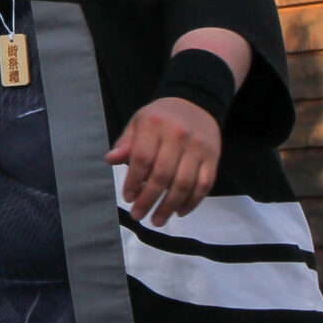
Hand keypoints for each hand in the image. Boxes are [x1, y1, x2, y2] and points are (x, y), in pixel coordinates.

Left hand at [106, 95, 220, 224]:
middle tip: (139, 215)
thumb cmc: (160, 117)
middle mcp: (177, 136)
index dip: (133, 181)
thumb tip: (110, 160)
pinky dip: (193, 202)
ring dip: (170, 206)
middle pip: (163, 175)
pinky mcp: (213, 157)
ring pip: (184, 183)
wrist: (195, 103)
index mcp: (154, 125)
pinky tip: (180, 212)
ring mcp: (198, 148)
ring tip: (158, 220)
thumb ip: (125, 143)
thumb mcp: (138, 122)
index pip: (142, 158)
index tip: (127, 198)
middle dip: (149, 199)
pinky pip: (204, 184)